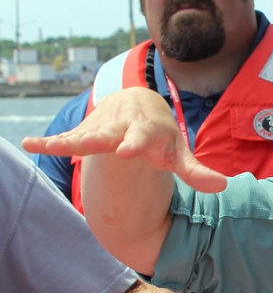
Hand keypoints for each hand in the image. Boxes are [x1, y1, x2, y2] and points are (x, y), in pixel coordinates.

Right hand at [22, 87, 225, 192]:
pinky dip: (49, 142)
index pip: (142, 138)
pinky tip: (28, 144)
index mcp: (147, 131)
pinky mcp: (85, 133)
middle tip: (82, 147)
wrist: (139, 105)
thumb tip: (223, 187)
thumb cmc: (161, 135)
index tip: (128, 151)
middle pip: (108, 135)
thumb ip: (196, 171)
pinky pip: (66, 138)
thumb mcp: (178, 152)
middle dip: (99, 140)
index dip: (136, 144)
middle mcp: (121, 127)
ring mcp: (101, 129)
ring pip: (82, 136)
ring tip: (43, 146)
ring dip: (64, 142)